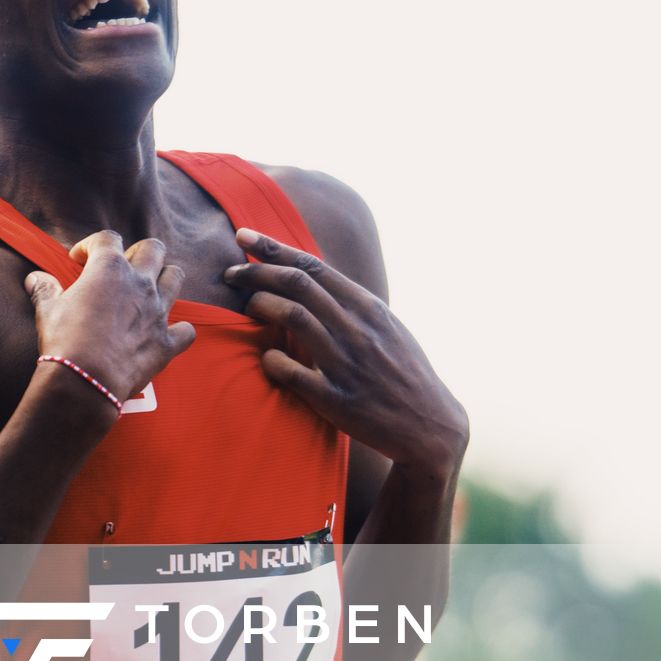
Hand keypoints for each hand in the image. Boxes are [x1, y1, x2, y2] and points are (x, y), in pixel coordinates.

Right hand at [25, 230, 196, 402]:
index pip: (107, 239)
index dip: (91, 245)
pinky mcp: (166, 342)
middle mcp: (140, 283)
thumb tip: (35, 278)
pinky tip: (166, 332)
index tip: (78, 259)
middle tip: (122, 269)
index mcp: (109, 269)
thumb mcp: (48, 311)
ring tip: (148, 290)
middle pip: (153, 249)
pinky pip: (185, 330)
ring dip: (164, 278)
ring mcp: (158, 311)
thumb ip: (45, 290)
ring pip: (176, 278)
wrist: (86, 381)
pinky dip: (178, 330)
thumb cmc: (65, 341)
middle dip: (138, 252)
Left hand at [223, 228, 467, 473]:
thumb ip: (350, 304)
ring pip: (293, 316)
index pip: (313, 266)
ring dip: (261, 305)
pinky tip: (266, 358)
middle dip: (256, 272)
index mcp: (369, 308)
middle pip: (297, 284)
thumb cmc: (401, 372)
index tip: (243, 235)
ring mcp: (346, 363)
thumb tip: (310, 278)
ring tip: (247, 306)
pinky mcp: (335, 399)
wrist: (429, 425)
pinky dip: (271, 360)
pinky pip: (291, 371)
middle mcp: (358, 329)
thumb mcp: (385, 327)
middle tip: (231, 273)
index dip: (273, 248)